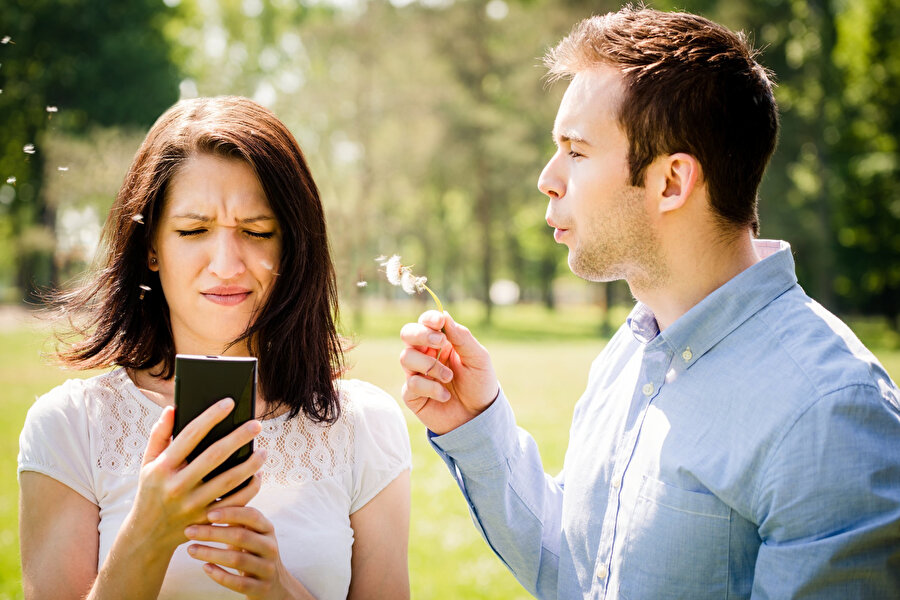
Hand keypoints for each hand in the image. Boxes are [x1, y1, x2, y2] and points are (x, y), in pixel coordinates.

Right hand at [127, 400, 265, 551]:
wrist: (147, 535)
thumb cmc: (150, 491)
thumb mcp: (147, 464)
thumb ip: (159, 435)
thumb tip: (172, 408)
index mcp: (162, 468)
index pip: (189, 436)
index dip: (210, 417)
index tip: (229, 402)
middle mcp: (177, 486)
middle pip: (214, 456)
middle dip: (238, 438)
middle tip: (257, 425)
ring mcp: (192, 506)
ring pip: (229, 481)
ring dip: (250, 465)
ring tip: (263, 451)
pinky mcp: (206, 520)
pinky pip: (234, 504)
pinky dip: (249, 489)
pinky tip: (258, 475)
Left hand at [185, 507, 313, 599]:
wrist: (275, 585)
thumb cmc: (254, 553)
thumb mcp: (252, 533)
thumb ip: (237, 518)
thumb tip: (210, 491)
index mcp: (267, 529)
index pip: (252, 515)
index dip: (230, 513)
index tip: (208, 513)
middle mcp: (270, 547)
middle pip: (241, 537)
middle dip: (212, 533)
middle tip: (189, 531)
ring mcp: (267, 568)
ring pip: (237, 560)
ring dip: (210, 554)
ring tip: (190, 549)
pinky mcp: (260, 589)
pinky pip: (238, 583)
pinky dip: (220, 575)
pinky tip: (205, 568)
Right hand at [399, 310, 498, 434]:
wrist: (479, 419)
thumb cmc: (480, 385)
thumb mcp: (478, 358)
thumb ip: (462, 337)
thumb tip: (444, 315)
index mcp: (441, 342)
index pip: (426, 322)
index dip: (428, 319)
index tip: (439, 322)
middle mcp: (426, 355)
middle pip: (407, 334)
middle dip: (420, 334)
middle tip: (440, 342)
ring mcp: (417, 374)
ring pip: (405, 357)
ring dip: (430, 365)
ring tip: (449, 377)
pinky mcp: (412, 395)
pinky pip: (411, 384)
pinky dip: (431, 388)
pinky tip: (445, 396)